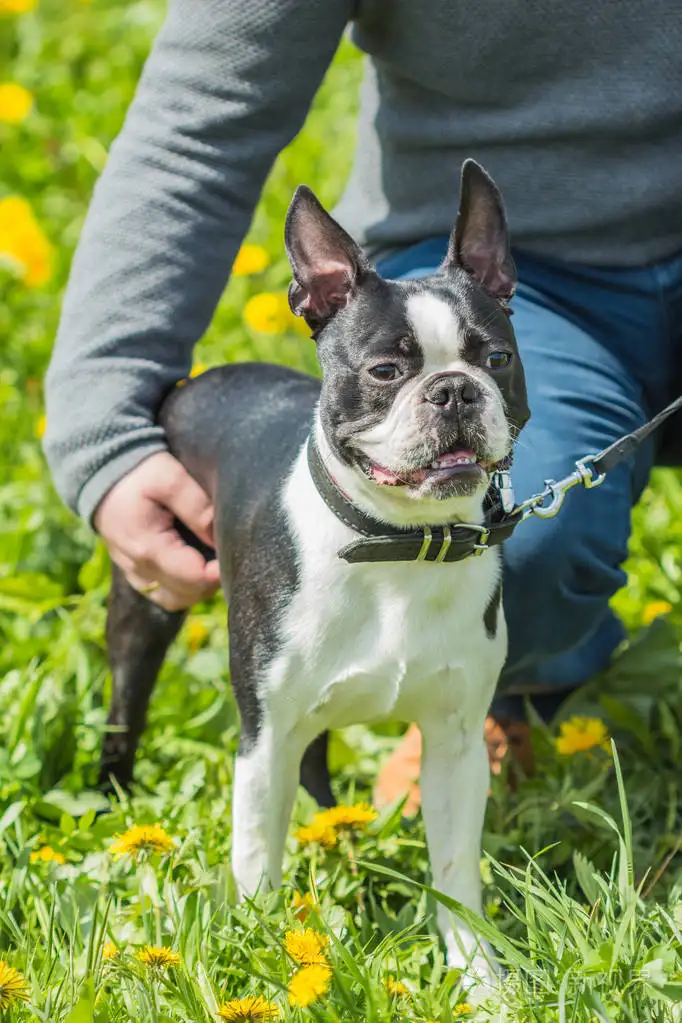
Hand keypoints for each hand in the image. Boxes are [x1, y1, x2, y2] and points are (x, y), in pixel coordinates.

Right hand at [94, 452, 220, 610]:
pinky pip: (163, 593)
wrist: (99, 471)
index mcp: (147, 548)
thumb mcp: (169, 478)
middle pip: (187, 595)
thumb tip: (222, 535)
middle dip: (212, 581)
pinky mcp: (134, 572)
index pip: (194, 577)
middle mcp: (139, 568)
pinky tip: (196, 565)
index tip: (235, 554)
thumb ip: (197, 507)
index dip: (219, 571)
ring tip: (213, 561)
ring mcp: (134, 573)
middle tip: (228, 555)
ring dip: (199, 588)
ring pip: (176, 599)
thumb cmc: (137, 472)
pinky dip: (183, 587)